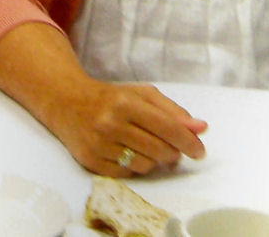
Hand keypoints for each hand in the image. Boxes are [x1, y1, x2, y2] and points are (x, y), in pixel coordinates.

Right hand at [44, 77, 207, 175]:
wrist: (67, 103)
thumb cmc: (111, 98)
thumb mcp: (142, 95)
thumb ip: (173, 111)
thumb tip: (201, 128)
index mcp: (126, 103)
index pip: (168, 127)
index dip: (188, 141)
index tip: (199, 151)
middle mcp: (110, 124)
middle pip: (159, 150)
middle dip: (173, 153)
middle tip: (173, 149)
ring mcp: (99, 145)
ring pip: (145, 166)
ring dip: (154, 161)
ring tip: (147, 147)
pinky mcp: (91, 162)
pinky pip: (127, 175)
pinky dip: (134, 167)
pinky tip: (128, 153)